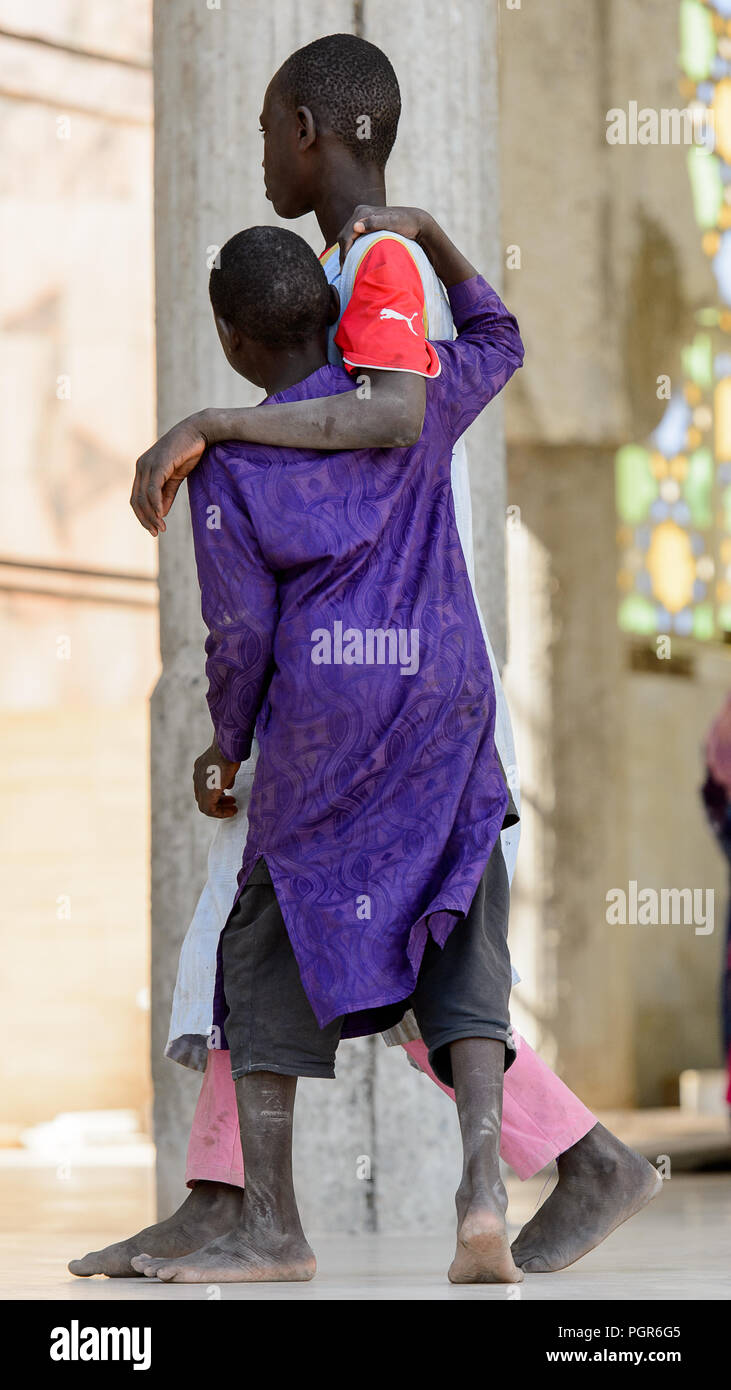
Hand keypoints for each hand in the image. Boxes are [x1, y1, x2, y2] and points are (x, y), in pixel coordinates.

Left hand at [130, 413, 209, 535]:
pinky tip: (161, 515)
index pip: (136, 497)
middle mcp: (141, 466)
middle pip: (136, 500)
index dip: (143, 515)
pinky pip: (153, 489)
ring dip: (151, 515)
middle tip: (156, 532)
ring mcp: (148, 464)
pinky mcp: (158, 464)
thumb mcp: (176, 477)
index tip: (153, 529)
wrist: (199, 432)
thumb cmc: (188, 452)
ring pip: (143, 497)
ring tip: (160, 528)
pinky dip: (156, 504)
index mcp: (143, 469)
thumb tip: (161, 513)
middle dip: (145, 519)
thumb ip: (166, 494)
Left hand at [193, 739, 240, 817]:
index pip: (204, 785)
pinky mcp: (205, 793)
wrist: (226, 749)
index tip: (228, 794)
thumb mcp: (226, 763)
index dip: (216, 791)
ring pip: (204, 804)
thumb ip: (225, 775)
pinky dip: (220, 812)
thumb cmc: (229, 751)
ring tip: (232, 808)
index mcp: (201, 768)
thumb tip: (228, 785)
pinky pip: (208, 809)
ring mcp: (199, 785)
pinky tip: (232, 810)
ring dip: (219, 808)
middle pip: (203, 795)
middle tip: (230, 802)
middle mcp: (197, 777)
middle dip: (218, 800)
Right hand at [338, 205, 431, 264]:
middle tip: (344, 270)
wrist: (416, 221)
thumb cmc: (406, 224)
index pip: (347, 234)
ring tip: (346, 267)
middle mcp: (360, 212)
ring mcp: (363, 217)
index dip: (345, 252)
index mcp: (363, 212)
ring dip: (345, 251)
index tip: (345, 267)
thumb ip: (374, 224)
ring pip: (347, 237)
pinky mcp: (366, 223)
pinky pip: (353, 237)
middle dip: (343, 253)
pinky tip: (352, 258)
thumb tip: (355, 227)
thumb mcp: (391, 224)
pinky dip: (351, 248)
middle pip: (345, 235)